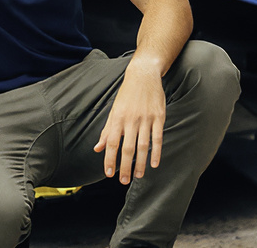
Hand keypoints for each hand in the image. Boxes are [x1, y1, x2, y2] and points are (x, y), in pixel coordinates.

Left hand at [94, 62, 165, 183]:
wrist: (143, 76)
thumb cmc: (126, 95)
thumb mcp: (113, 111)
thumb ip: (107, 131)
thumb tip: (97, 148)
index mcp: (117, 118)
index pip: (112, 143)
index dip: (109, 159)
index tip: (109, 174)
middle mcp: (131, 119)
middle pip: (127, 148)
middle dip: (125, 166)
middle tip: (123, 181)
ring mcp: (146, 118)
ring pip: (143, 145)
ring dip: (140, 163)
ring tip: (138, 176)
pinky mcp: (159, 117)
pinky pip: (158, 138)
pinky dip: (157, 152)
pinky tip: (154, 164)